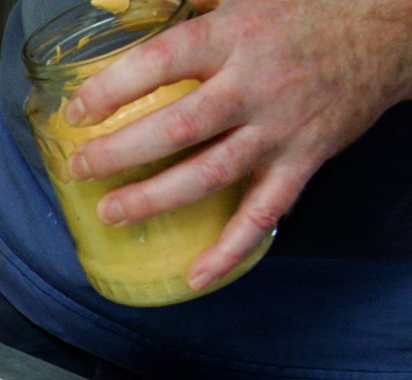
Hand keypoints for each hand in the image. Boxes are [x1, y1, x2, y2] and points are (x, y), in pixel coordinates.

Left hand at [63, 0, 411, 290]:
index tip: (78, 112)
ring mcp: (281, 128)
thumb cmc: (305, 10)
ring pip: (211, 173)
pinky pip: (264, 212)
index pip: (160, 63)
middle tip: (82, 168)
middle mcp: (255, 85)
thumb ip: (187, 3)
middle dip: (121, 152)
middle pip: (179, 127)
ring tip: (113, 213)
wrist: (389, 30)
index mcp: (234, 37)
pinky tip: (197, 274)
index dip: (112, 90)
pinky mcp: (305, 159)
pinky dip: (231, 248)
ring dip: (157, 198)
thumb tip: (117, 4)